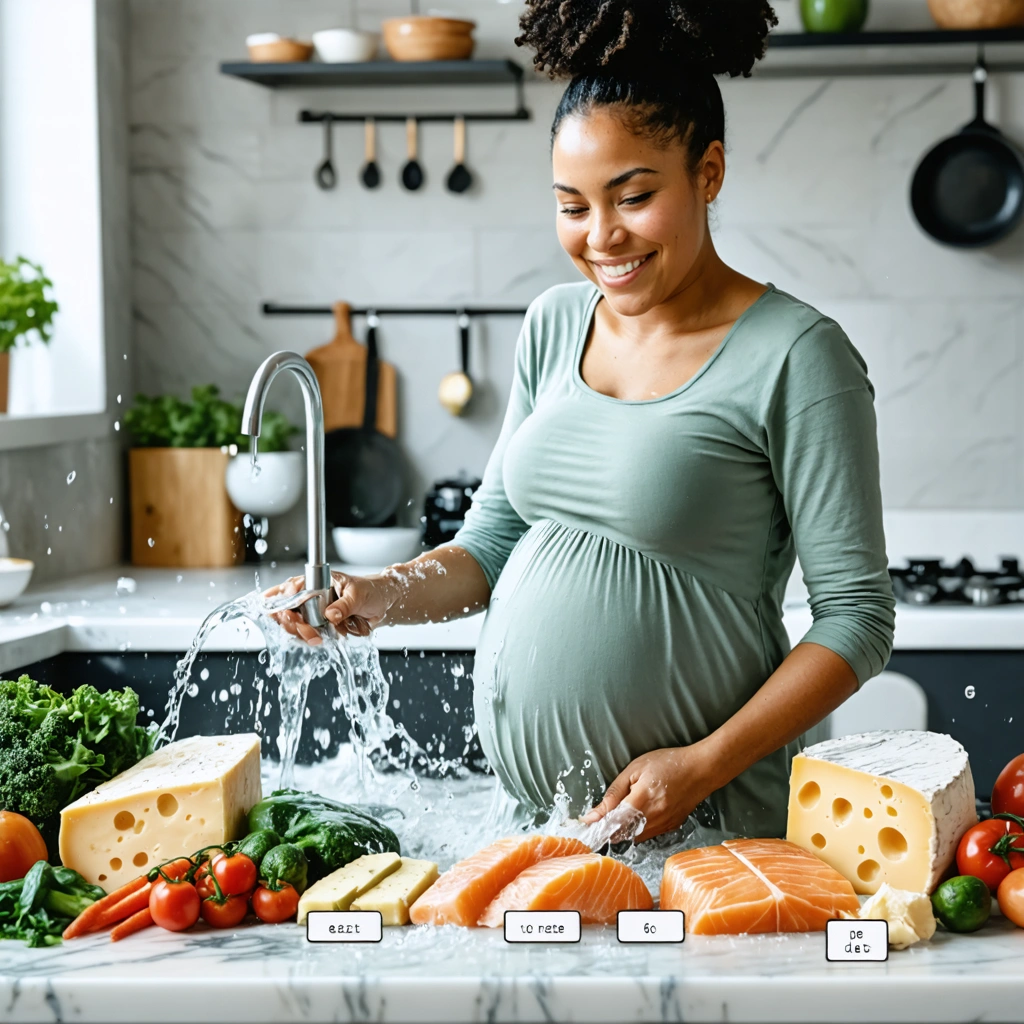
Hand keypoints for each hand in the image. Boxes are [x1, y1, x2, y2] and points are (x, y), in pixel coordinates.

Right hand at [263, 571, 396, 644]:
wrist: (382, 603)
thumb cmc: (370, 590)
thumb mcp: (358, 594)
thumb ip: (344, 604)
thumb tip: (331, 614)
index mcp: (317, 582)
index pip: (290, 588)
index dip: (285, 601)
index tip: (293, 613)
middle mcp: (311, 596)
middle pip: (285, 608)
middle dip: (292, 622)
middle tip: (308, 630)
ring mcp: (313, 611)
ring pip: (292, 624)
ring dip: (301, 633)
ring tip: (316, 637)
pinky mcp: (318, 625)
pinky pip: (304, 634)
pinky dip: (308, 638)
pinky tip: (318, 639)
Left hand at [581, 745, 712, 843]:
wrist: (701, 769)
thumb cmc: (669, 763)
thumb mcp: (636, 769)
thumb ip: (615, 793)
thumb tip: (595, 813)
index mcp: (642, 800)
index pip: (613, 822)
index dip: (599, 825)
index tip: (587, 825)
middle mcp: (654, 817)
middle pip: (623, 834)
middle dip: (611, 828)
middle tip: (603, 817)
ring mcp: (665, 825)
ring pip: (635, 837)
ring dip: (625, 829)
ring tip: (624, 811)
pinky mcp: (672, 827)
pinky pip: (649, 834)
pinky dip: (639, 828)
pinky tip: (641, 813)